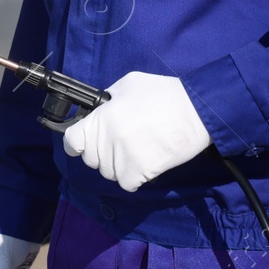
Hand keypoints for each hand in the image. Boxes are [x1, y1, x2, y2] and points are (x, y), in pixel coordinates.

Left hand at [62, 71, 211, 190]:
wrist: (196, 111)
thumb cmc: (163, 94)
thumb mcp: (128, 85)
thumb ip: (109, 100)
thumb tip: (101, 111)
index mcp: (102, 117)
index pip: (72, 141)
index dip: (77, 143)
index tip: (84, 143)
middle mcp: (107, 139)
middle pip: (92, 159)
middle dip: (103, 153)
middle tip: (122, 142)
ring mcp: (122, 157)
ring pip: (109, 173)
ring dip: (119, 166)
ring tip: (138, 150)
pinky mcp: (139, 172)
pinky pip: (126, 183)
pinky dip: (134, 177)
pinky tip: (145, 162)